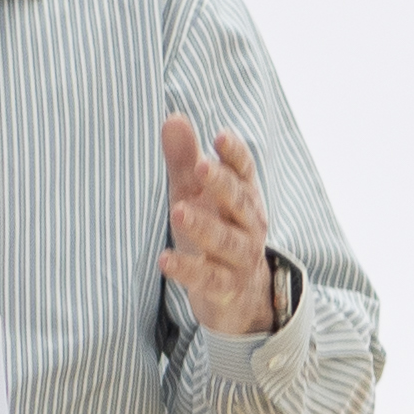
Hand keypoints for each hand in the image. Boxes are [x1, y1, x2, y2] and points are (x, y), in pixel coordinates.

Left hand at [160, 114, 276, 334]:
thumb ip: (185, 159)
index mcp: (244, 197)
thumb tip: (173, 118)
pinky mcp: (226, 289)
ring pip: (226, 241)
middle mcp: (249, 225)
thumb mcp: (196, 194)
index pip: (244, 172)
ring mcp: (241, 258)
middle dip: (221, 184)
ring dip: (204, 226)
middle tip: (200, 165)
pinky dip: (188, 270)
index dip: (234, 154)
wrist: (241, 295)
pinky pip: (209, 279)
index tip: (220, 136)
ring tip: (179, 211)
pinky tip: (165, 260)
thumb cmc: (216, 230)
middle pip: (239, 202)